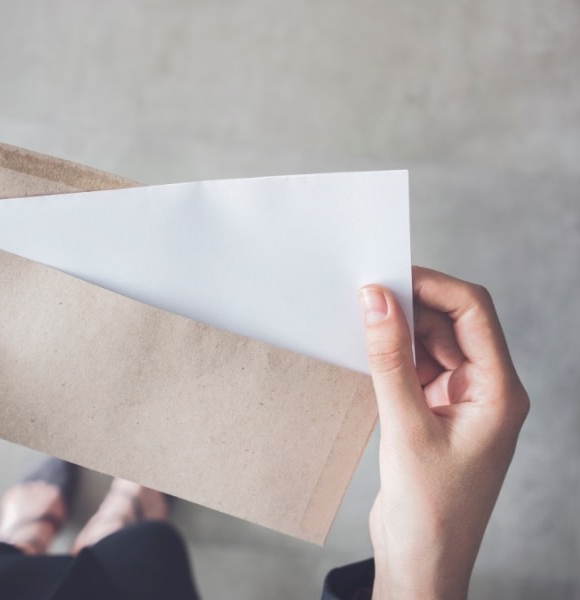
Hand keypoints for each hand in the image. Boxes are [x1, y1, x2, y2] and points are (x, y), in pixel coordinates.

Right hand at [359, 267, 528, 599]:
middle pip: (454, 324)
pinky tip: (369, 352)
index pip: (473, 313)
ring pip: (434, 344)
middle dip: (413, 305)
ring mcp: (462, 402)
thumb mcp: (406, 427)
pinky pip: (418, 368)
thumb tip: (377, 302)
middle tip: (366, 295)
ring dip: (401, 331)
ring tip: (362, 321)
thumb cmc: (430, 510)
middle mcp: (487, 391)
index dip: (433, 287)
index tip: (390, 275)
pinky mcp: (438, 413)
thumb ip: (390, 360)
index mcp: (499, 392)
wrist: (424, 561)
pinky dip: (395, 356)